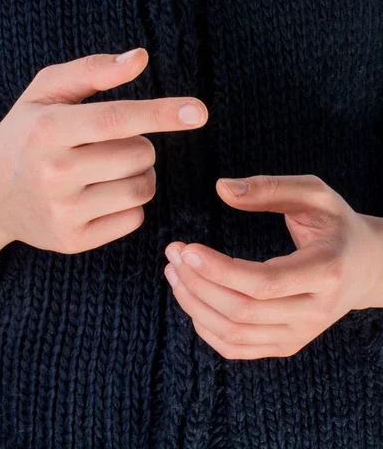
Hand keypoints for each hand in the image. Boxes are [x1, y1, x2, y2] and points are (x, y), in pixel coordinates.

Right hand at [0, 48, 207, 264]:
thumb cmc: (26, 134)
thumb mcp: (45, 92)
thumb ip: (92, 71)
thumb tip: (141, 57)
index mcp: (48, 129)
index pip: (116, 119)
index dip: (161, 113)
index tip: (199, 112)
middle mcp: (54, 172)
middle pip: (140, 155)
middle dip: (141, 145)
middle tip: (113, 145)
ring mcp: (63, 211)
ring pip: (142, 188)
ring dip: (141, 174)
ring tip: (111, 169)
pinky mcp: (73, 240)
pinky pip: (134, 218)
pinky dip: (130, 204)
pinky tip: (103, 196)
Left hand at [164, 174, 382, 359]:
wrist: (366, 267)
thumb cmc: (336, 225)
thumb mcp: (313, 193)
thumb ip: (269, 188)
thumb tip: (221, 188)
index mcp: (325, 271)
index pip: (263, 283)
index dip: (218, 270)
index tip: (185, 248)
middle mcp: (315, 311)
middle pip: (243, 312)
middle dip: (197, 284)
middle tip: (173, 254)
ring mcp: (301, 334)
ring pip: (235, 335)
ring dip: (195, 306)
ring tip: (174, 273)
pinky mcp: (288, 344)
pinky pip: (238, 349)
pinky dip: (206, 328)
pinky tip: (191, 299)